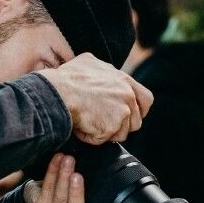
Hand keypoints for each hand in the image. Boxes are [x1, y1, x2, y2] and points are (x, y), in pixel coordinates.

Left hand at [23, 153, 103, 202]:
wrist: (43, 198)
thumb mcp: (90, 200)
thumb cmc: (73, 197)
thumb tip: (115, 169)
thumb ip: (98, 195)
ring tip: (68, 160)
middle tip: (78, 176)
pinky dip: (52, 170)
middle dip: (76, 194)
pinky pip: (47, 188)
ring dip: (63, 176)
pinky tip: (58, 159)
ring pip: (59, 199)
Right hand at [38, 53, 153, 144]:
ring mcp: (122, 111)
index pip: (146, 99)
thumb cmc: (67, 78)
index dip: (138, 111)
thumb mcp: (88, 62)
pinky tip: (82, 126)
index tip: (127, 115)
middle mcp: (127, 95)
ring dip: (105, 133)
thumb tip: (99, 73)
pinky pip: (104, 140)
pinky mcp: (112, 126)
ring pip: (121, 133)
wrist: (58, 92)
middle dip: (122, 126)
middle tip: (104, 124)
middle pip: (136, 121)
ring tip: (88, 122)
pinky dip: (92, 137)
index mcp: (124, 80)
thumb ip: (102, 71)